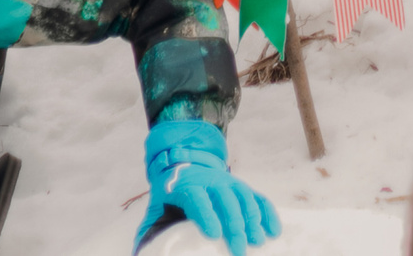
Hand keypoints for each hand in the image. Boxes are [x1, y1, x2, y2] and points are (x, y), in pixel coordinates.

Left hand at [138, 120, 280, 254]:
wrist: (185, 164)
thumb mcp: (155, 208)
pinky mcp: (242, 187)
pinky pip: (258, 198)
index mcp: (186, 186)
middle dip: (234, 225)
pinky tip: (274, 230)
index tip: (213, 234)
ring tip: (257, 242)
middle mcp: (211, 181)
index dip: (206, 215)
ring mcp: (229, 182)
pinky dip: (267, 213)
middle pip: (225, 200)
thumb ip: (149, 231)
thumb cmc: (170, 196)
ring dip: (253, 220)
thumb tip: (138, 254)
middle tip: (239, 250)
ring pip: (245, 198)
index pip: (197, 198)